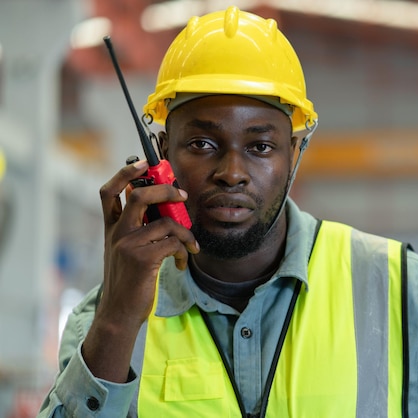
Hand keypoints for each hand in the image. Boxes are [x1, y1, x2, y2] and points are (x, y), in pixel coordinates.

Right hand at [82, 159, 198, 381]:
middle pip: (140, 196)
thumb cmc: (129, 281)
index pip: (108, 192)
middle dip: (165, 190)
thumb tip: (164, 208)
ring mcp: (128, 245)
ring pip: (166, 223)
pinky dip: (184, 251)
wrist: (119, 312)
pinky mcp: (143, 259)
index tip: (143, 162)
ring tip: (191, 247)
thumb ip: (137, 230)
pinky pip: (174, 243)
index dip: (125, 173)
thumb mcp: (125, 252)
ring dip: (186, 234)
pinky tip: (182, 263)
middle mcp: (116, 233)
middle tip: (182, 195)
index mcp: (111, 228)